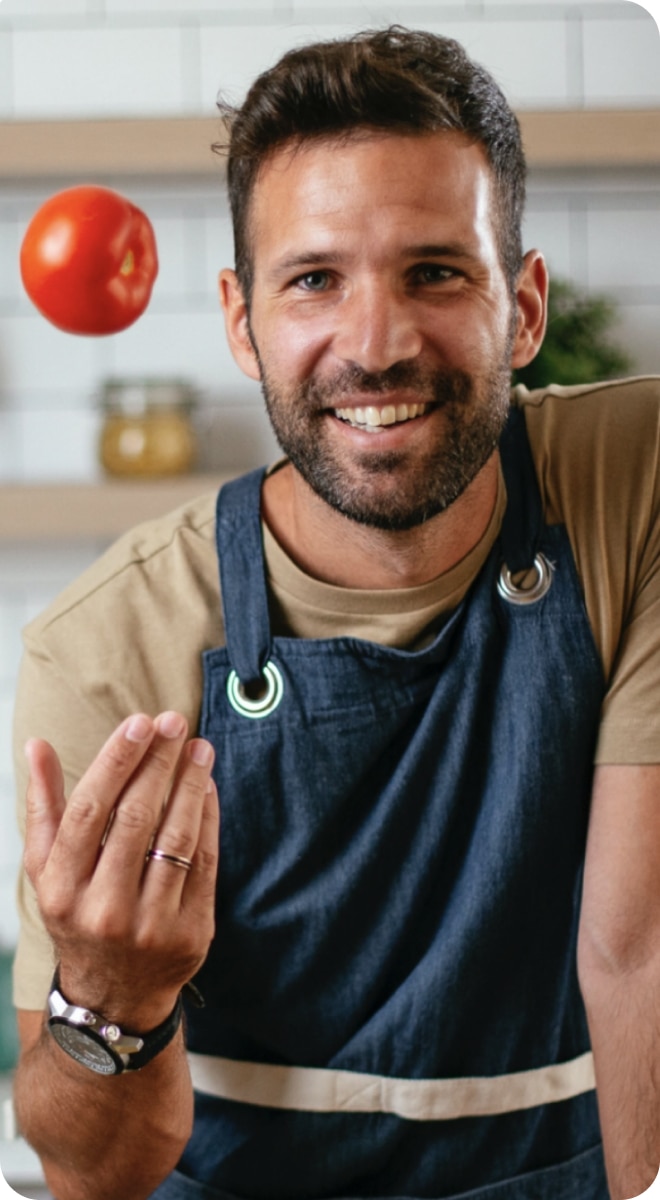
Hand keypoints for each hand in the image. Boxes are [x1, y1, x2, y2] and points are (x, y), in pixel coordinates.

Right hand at [23, 712, 218, 1028]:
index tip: (139, 723)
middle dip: (158, 763)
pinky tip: (208, 787)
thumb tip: (35, 744)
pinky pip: (205, 863)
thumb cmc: (78, 912)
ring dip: (191, 785)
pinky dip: (209, 819)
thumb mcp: (48, 869)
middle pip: (136, 818)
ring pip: (177, 838)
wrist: (113, 995)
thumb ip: (44, 806)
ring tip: (199, 748)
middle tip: (175, 722)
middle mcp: (103, 909)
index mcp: (62, 889)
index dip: (116, 762)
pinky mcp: (190, 932)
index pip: (89, 811)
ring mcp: (150, 925)